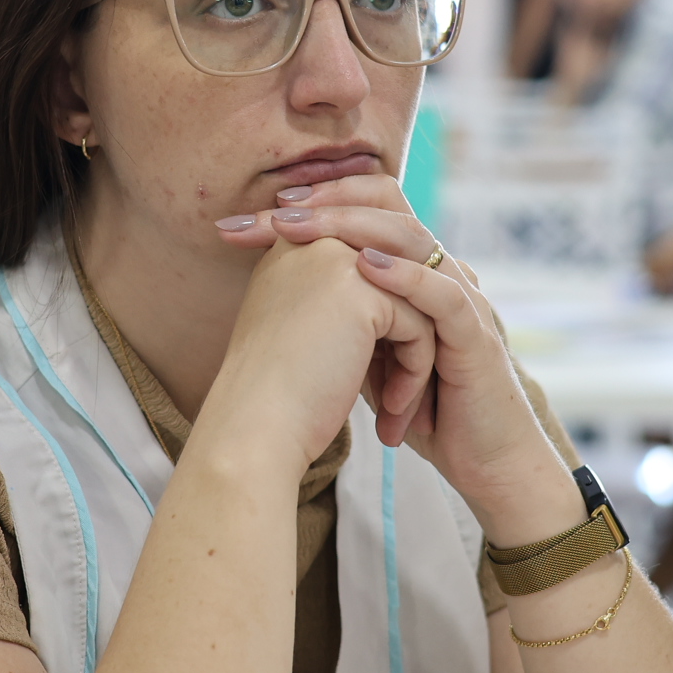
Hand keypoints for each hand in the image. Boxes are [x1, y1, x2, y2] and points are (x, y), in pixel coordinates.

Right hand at [194, 234, 439, 484]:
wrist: (253, 430)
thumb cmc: (277, 399)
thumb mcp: (306, 334)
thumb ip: (339, 305)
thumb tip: (391, 307)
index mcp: (294, 249)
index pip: (369, 276)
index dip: (380, 332)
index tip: (364, 382)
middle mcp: (313, 243)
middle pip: (394, 288)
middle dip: (403, 345)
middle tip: (399, 400)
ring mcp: (337, 260)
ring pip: (413, 306)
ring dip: (413, 362)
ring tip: (395, 411)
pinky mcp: (363, 290)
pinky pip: (419, 325)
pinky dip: (414, 372)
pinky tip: (391, 409)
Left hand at [216, 176, 571, 538]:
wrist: (482, 464)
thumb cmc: (428, 411)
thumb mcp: (371, 356)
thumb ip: (345, 320)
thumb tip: (284, 297)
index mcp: (417, 274)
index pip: (370, 210)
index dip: (320, 202)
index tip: (259, 215)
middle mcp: (442, 275)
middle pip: (389, 208)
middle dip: (327, 203)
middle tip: (274, 209)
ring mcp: (464, 301)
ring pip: (414, 238)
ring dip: (353, 227)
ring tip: (301, 225)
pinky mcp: (477, 337)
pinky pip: (445, 294)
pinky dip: (405, 277)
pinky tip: (364, 266)